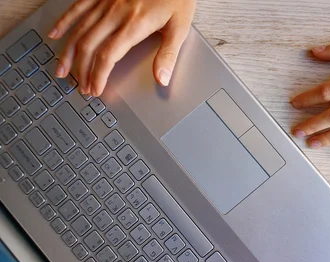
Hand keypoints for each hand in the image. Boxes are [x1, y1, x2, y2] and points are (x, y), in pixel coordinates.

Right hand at [48, 0, 195, 96]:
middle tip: (82, 87)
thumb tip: (162, 79)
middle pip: (90, 46)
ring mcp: (106, 2)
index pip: (108, 56)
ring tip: (62, 70)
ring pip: (80, 30)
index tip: (95, 89)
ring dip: (69, 53)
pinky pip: (77, 8)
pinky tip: (55, 35)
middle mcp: (116, 13)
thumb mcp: (180, 28)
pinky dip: (64, 22)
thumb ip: (168, 55)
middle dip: (83, 70)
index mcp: (135, 25)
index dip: (98, 75)